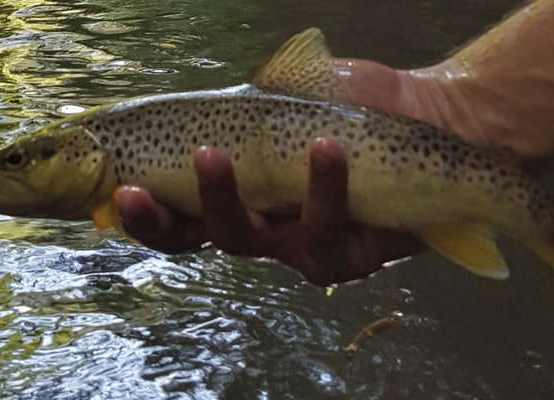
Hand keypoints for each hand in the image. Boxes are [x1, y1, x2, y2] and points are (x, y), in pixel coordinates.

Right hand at [114, 58, 482, 284]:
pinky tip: (324, 150)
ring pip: (251, 241)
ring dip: (226, 198)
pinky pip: (324, 236)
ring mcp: (299, 246)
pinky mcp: (348, 257)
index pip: (175, 213)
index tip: (116, 188)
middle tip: (140, 188)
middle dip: (164, 217)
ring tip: (217, 152)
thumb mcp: (289, 93)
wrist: (437, 120)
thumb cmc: (356, 107)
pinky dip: (322, 189)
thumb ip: (246, 94)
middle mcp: (261, 226)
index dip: (141, 211)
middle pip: (197, 238)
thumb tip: (200, 85)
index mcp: (237, 193)